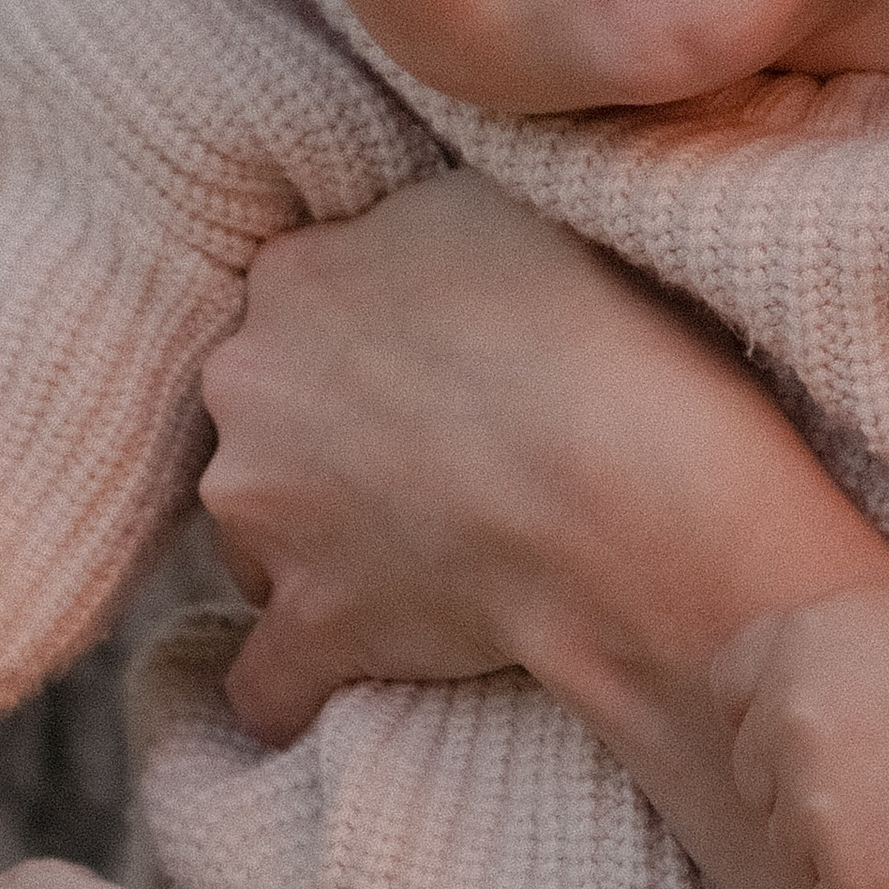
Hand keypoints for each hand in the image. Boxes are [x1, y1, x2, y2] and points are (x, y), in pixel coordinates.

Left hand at [201, 173, 888, 747]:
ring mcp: (267, 516)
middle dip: (323, 441)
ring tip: (425, 556)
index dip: (362, 335)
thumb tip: (411, 230)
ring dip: (315, 548)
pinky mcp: (312, 627)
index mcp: (293, 272)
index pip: (294, 301)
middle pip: (262, 416)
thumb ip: (424, 218)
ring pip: (256, 534)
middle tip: (434, 459)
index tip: (429, 365)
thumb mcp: (513, 202)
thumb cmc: (610, 330)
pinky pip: (267, 681)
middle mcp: (248, 385)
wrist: (640, 486)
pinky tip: (338, 680)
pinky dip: (295, 686)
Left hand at [711, 582, 888, 888]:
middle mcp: (790, 721)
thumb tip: (781, 697)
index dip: (785, 716)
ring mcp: (816, 810)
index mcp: (797, 641)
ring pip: (796, 851)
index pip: (733, 691)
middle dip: (816, 788)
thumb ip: (836, 654)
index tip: (847, 729)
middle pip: (760, 779)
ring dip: (852, 849)